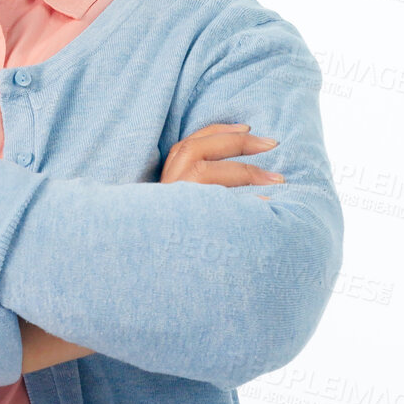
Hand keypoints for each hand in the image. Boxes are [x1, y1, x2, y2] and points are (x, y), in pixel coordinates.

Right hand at [21, 121, 283, 372]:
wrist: (125, 276)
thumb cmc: (156, 242)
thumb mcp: (172, 208)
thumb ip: (192, 192)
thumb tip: (231, 186)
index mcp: (162, 175)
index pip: (190, 140)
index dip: (219, 130)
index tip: (248, 127)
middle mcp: (162, 184)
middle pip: (200, 148)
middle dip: (238, 143)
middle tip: (273, 145)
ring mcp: (167, 204)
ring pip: (208, 173)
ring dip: (244, 171)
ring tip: (278, 180)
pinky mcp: (176, 226)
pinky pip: (215, 209)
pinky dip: (244, 206)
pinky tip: (269, 210)